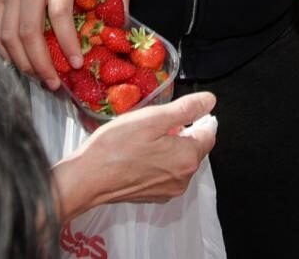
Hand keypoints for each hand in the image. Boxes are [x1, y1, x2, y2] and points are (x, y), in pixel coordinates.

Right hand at [0, 0, 129, 89]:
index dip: (68, 42)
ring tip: (38, 77)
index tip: (77, 63)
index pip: (59, 13)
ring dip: (22, 62)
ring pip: (8, 33)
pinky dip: (4, 50)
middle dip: (41, 64)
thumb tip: (124, 18)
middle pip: (29, 31)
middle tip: (55, 83)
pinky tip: (18, 61)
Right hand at [51, 91, 215, 217]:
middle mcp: (183, 179)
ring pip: (179, 161)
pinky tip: (139, 154)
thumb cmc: (117, 146)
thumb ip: (185, 109)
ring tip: (145, 136)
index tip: (182, 111)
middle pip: (194, 149)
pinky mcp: (154, 196)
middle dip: (182, 133)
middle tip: (157, 122)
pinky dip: (159, 162)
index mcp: (187, 158)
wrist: (87, 178)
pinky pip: (166, 174)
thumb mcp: (152, 118)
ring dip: (170, 147)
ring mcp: (168, 190)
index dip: (199, 118)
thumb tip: (210, 101)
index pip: (209, 134)